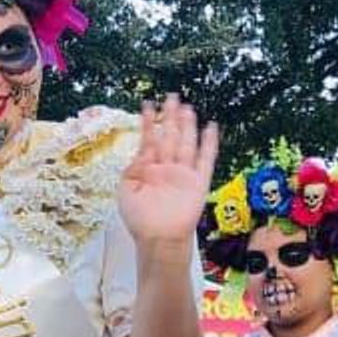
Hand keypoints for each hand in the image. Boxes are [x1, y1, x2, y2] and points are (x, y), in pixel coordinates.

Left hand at [117, 94, 219, 247]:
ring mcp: (183, 174)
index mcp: (148, 169)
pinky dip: (209, 143)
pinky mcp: (198, 182)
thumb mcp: (126, 191)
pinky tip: (211, 127)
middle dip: (170, 117)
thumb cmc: (140, 220)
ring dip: (187, 126)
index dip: (149, 122)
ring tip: (187, 107)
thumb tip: (140, 152)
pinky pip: (206, 159)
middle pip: (170, 136)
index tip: (147, 104)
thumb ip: (132, 169)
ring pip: (187, 143)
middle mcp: (166, 168)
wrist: (158, 240)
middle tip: (172, 96)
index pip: (149, 139)